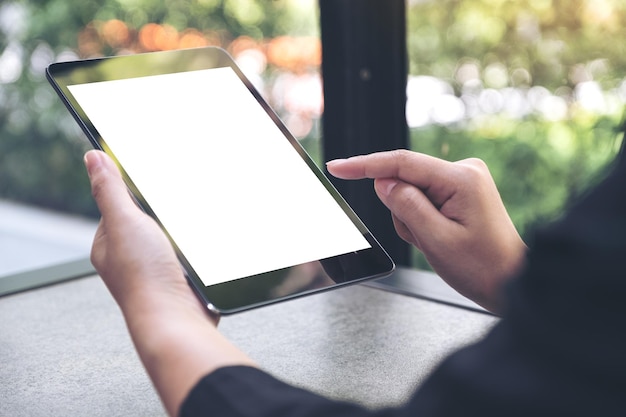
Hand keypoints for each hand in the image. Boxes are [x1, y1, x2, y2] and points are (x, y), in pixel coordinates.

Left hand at [86, 151, 201, 317]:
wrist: (176, 318)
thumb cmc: (144, 277)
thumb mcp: (124, 222)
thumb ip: (110, 190)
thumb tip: (92, 157)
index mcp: (108, 244)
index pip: (118, 205)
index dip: (134, 193)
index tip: (149, 182)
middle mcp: (129, 258)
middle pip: (149, 219)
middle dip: (163, 213)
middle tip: (172, 214)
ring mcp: (156, 269)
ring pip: (172, 235)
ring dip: (182, 232)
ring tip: (185, 234)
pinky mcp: (179, 278)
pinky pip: (188, 252)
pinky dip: (194, 249)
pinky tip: (198, 249)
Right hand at [327, 150, 526, 312]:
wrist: (511, 280)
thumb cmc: (482, 266)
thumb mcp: (435, 240)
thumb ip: (405, 206)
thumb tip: (382, 182)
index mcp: (461, 179)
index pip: (401, 163)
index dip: (364, 166)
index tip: (337, 167)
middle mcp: (464, 170)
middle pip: (405, 181)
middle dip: (402, 211)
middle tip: (424, 238)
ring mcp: (463, 178)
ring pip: (411, 192)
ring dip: (413, 220)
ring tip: (436, 241)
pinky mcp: (460, 188)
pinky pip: (423, 198)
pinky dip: (422, 219)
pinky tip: (440, 235)